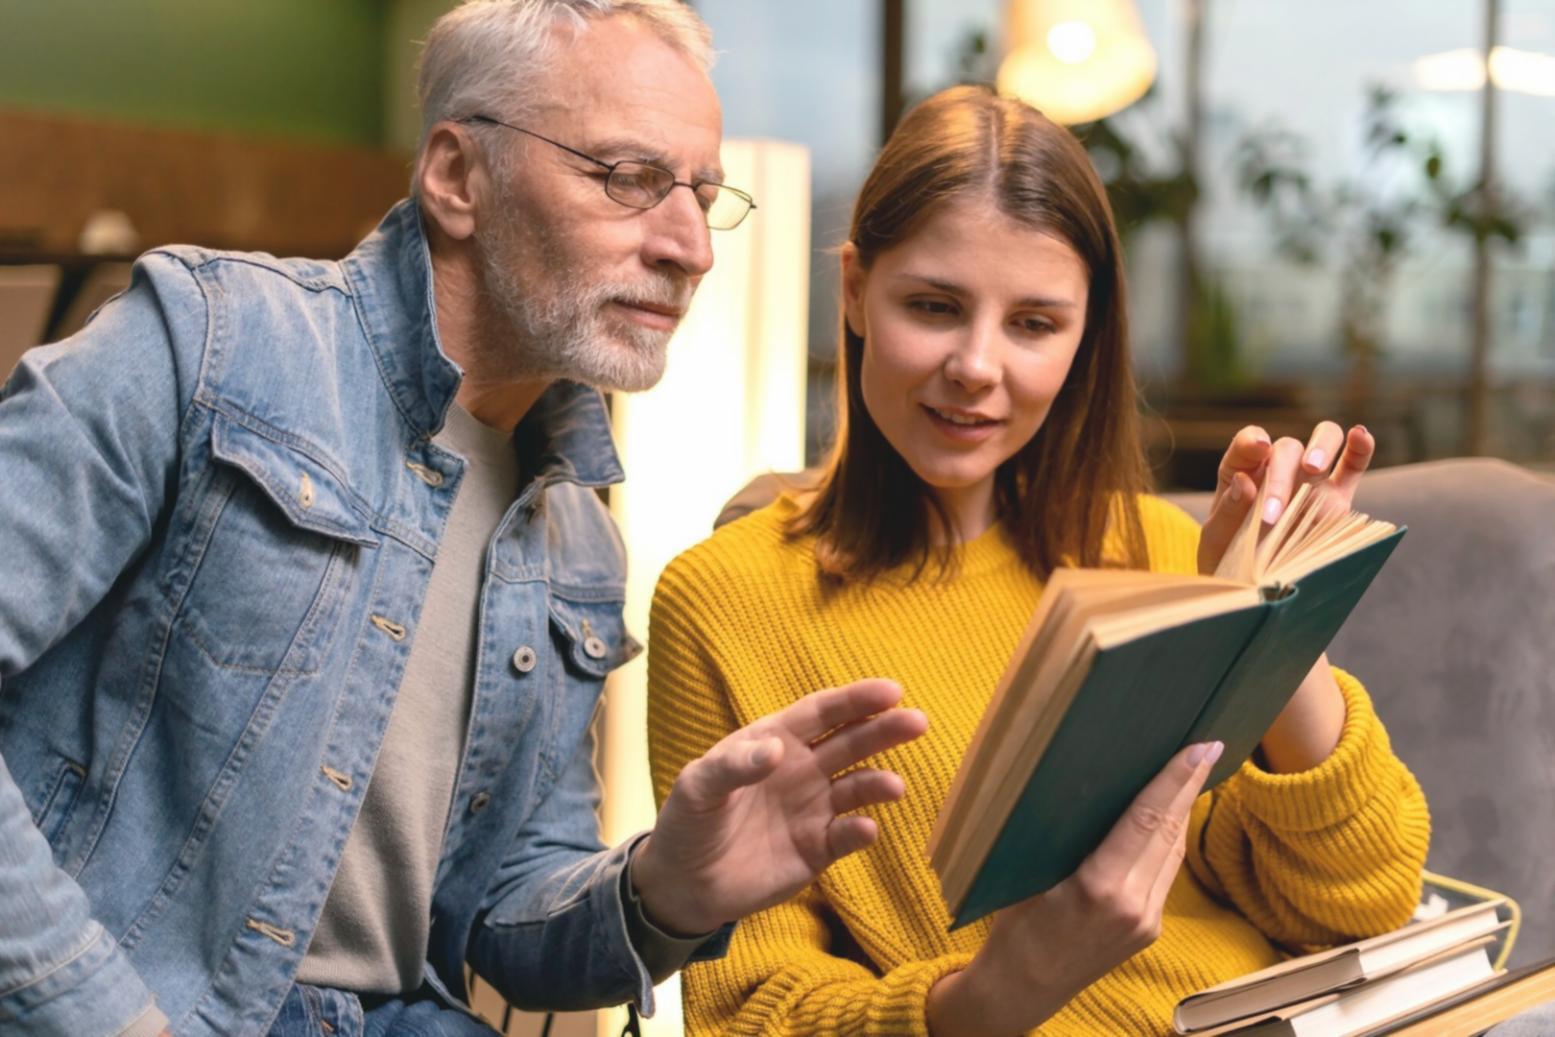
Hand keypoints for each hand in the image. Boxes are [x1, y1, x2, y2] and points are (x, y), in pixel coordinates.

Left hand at [632, 679, 927, 934]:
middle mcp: (802, 770)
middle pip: (851, 743)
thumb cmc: (688, 822)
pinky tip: (865, 830)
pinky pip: (847, 836)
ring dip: (879, 783)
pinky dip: (860, 831)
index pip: (822, 713)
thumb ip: (734, 765)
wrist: (683, 885)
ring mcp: (813, 809)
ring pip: (858, 787)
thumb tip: (778, 749)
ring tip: (893, 787)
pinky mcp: (818, 849)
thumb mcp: (697, 787)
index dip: (855, 700)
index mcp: (775, 741)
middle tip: (918, 722)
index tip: (890, 691)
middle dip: (884, 731)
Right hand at [927, 741, 1221, 1035]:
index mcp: (1100, 887)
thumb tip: (1089, 785)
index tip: (1198, 748)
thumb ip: (1064, 835)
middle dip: (1189, 786)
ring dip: (1183, 810)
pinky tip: (1169, 817)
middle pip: (1170, 831)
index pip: (1147, 820)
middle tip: (1208, 747)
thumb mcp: (1029, 873)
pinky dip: (1169, 839)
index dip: (1174, 780)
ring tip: (1193, 771)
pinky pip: (1165, 873)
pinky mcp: (1149, 929)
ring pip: (1173, 852)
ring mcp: (1146, 921)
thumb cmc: (1014, 927)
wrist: (1023, 988)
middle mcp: (1133, 905)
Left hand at [1197, 422, 1374, 576]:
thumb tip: (1245, 481)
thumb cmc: (1227, 555)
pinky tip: (1361, 436)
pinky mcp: (1337, 497)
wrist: (1252, 585)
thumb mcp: (1216, 538)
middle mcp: (1277, 468)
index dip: (1252, 441)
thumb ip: (1229, 510)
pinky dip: (1360, 448)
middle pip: (1287, 448)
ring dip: (1321, 447)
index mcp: (1241, 471)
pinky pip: (1353, 466)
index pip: (1247, 444)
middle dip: (1281, 477)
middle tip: (1273, 513)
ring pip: (1324, 440)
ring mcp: (1310, 479)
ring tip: (1313, 467)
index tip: (1258, 447)